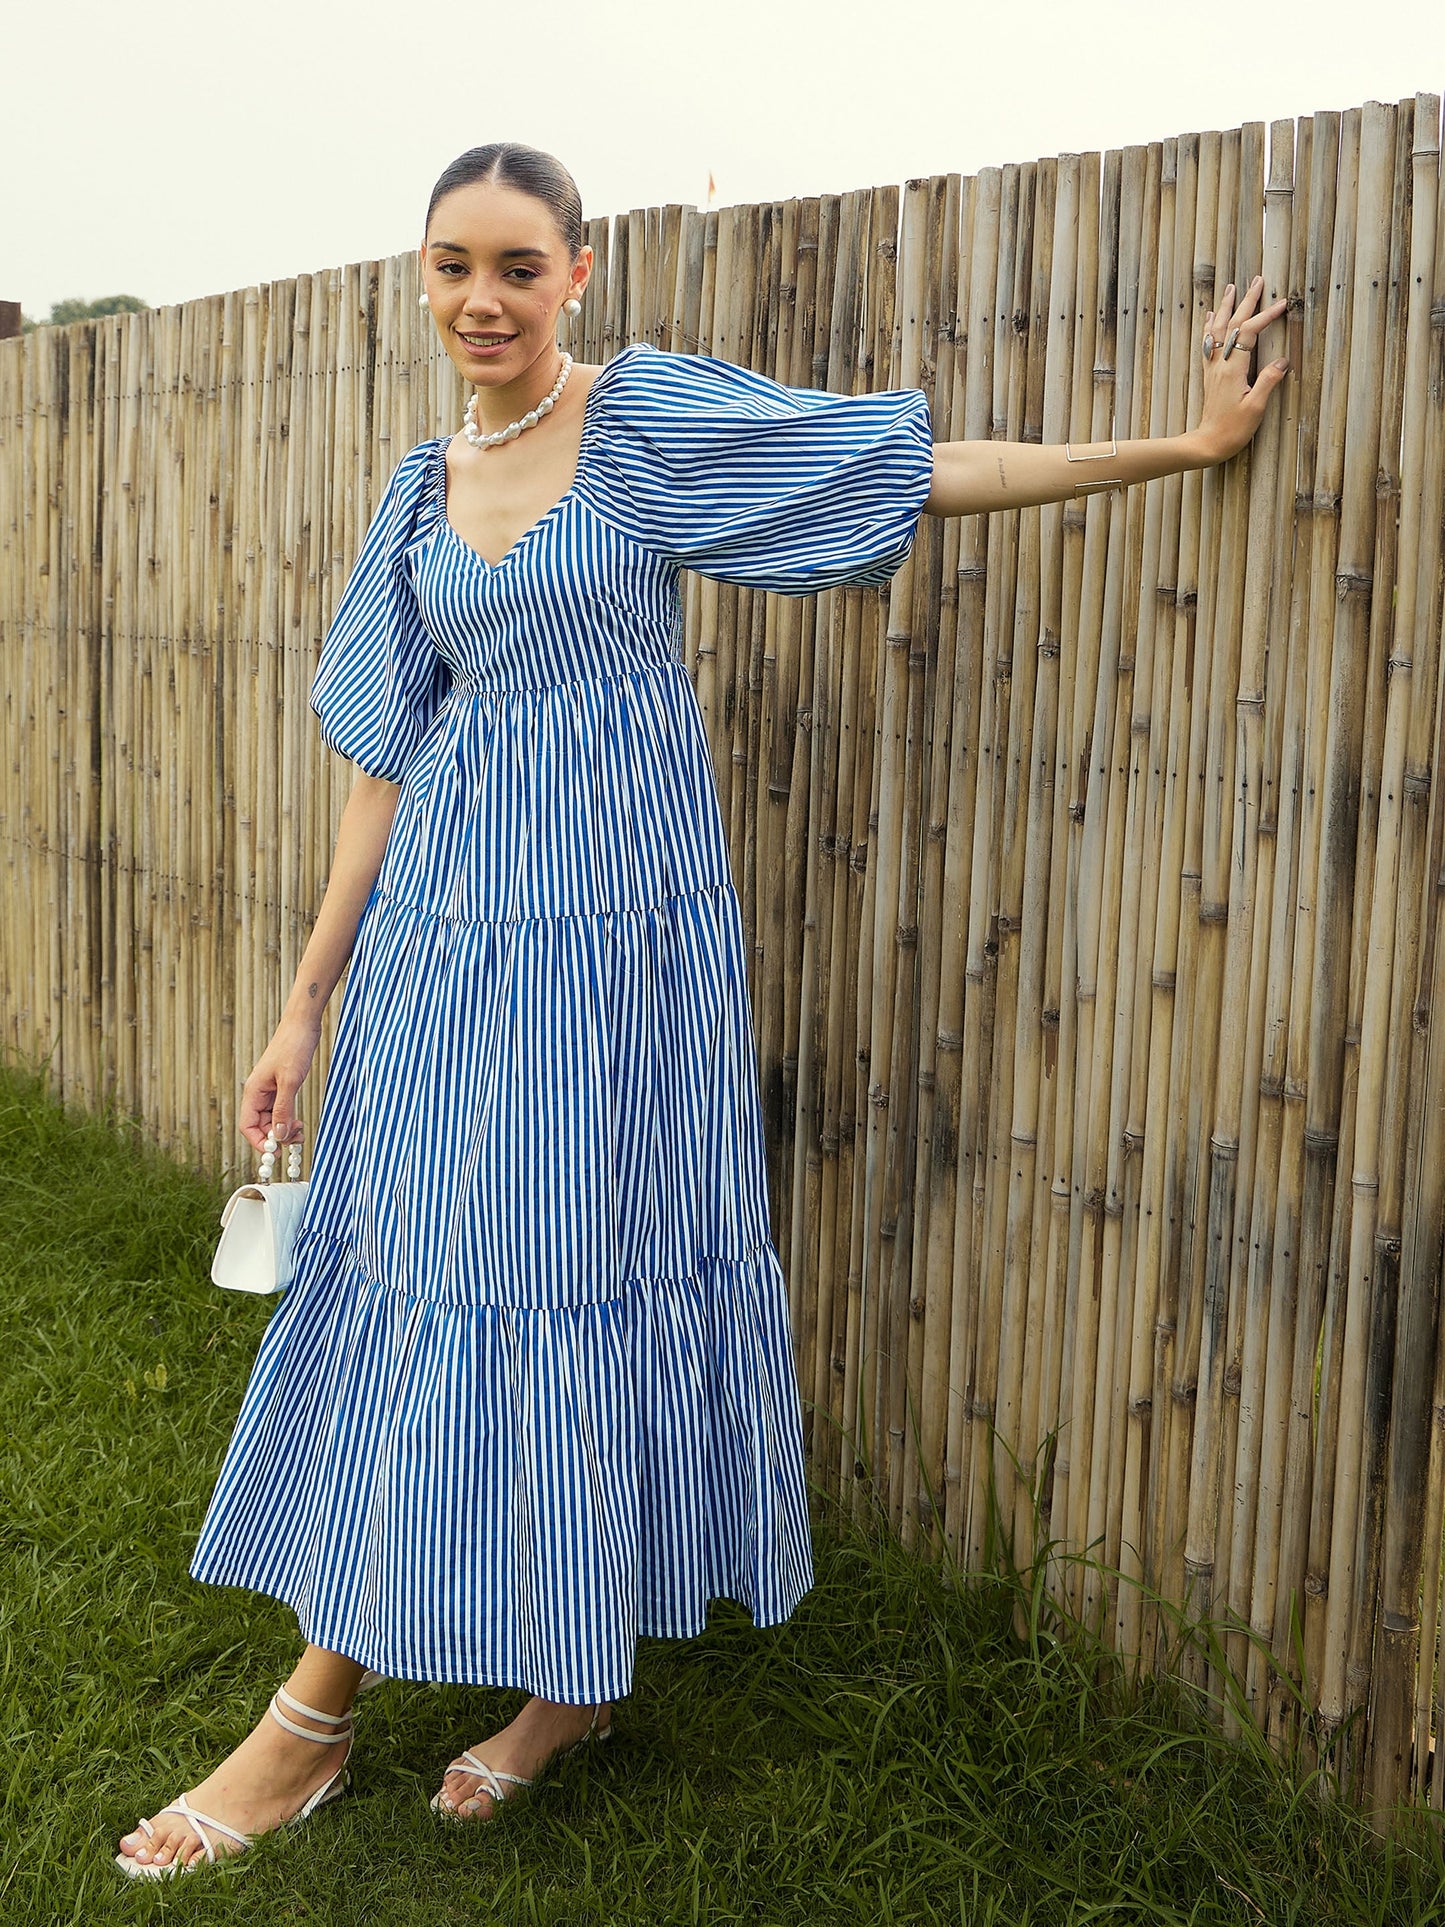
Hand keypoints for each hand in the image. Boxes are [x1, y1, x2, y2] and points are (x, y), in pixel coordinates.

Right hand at [239, 1018, 319, 1154]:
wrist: (303, 1026)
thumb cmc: (293, 1048)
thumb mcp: (290, 1081)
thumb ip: (283, 1109)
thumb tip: (278, 1136)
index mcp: (253, 1091)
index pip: (247, 1126)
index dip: (259, 1142)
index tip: (275, 1151)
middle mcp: (258, 1093)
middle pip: (261, 1126)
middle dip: (276, 1136)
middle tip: (297, 1139)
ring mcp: (270, 1091)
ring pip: (272, 1120)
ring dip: (284, 1129)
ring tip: (301, 1130)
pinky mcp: (282, 1087)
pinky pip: (281, 1110)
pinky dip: (289, 1119)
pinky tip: (299, 1122)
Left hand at [1192, 275, 1289, 464]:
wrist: (1208, 443)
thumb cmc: (1233, 429)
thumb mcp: (1255, 407)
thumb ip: (1268, 382)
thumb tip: (1282, 361)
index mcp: (1233, 369)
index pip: (1249, 333)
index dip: (1265, 317)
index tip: (1282, 305)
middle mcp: (1220, 364)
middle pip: (1233, 325)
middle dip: (1246, 301)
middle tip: (1257, 280)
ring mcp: (1213, 368)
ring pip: (1217, 330)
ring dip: (1225, 307)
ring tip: (1230, 288)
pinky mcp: (1210, 374)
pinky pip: (1208, 343)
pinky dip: (1210, 326)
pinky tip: (1210, 317)